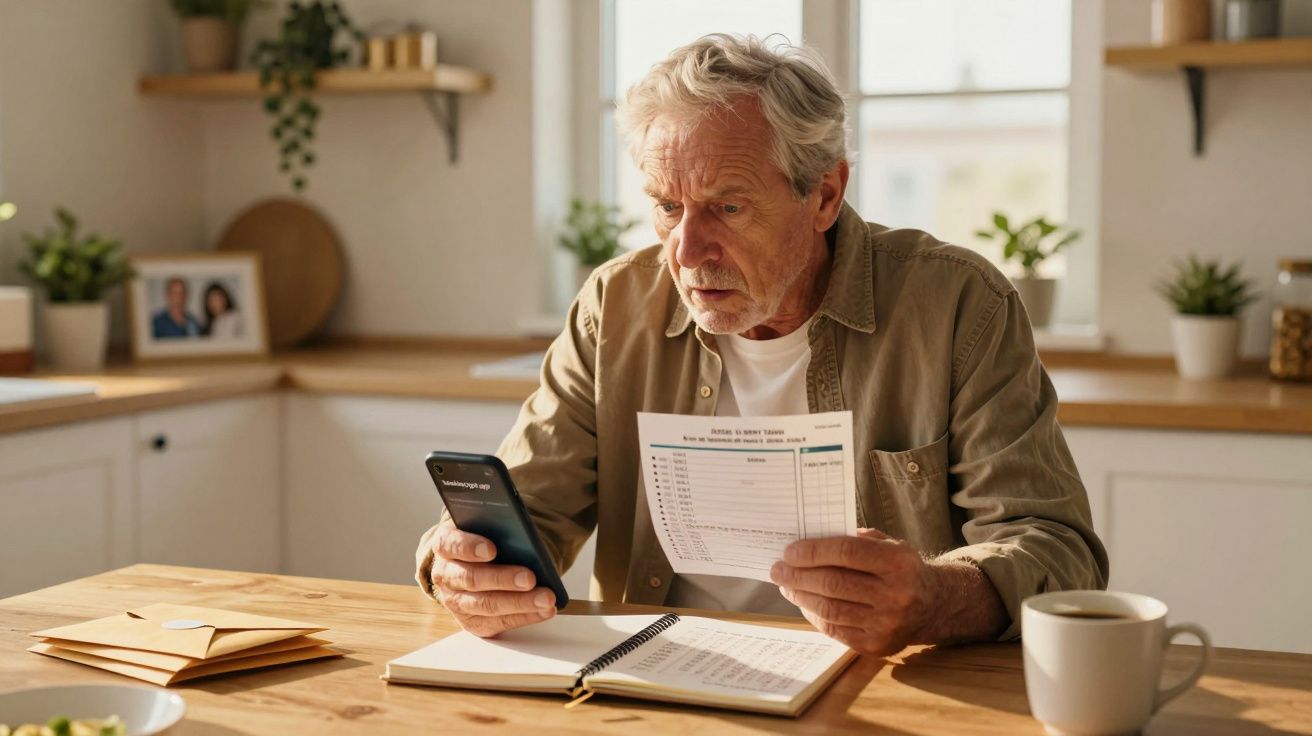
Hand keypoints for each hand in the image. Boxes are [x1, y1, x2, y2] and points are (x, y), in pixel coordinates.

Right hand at [428, 519, 556, 636]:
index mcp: (445, 545)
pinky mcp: (472, 622)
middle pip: (471, 579)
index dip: (469, 547)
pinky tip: (546, 609)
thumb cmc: (486, 540)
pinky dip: (526, 616)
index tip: (492, 549)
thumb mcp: (488, 529)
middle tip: (530, 578)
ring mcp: (456, 601)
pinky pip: (500, 622)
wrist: (477, 563)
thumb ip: (500, 530)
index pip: (450, 544)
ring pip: (486, 605)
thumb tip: (526, 540)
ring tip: (546, 598)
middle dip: (502, 579)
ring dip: (520, 603)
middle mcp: (445, 575)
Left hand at [770, 528, 934, 656]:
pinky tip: (804, 602)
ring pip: (830, 609)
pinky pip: (834, 630)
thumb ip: (853, 540)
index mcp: (899, 561)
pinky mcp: (877, 646)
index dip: (813, 551)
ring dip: (801, 596)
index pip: (846, 552)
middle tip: (778, 570)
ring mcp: (887, 624)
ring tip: (786, 585)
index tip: (789, 552)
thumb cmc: (900, 568)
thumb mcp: (887, 544)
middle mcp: (895, 594)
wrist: (933, 606)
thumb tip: (807, 541)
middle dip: (798, 575)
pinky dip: (814, 615)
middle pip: (833, 583)